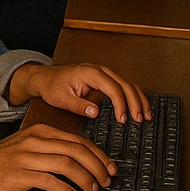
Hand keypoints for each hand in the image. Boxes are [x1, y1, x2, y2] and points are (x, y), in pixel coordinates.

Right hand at [0, 124, 116, 190]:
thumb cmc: (3, 158)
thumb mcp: (29, 144)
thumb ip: (53, 147)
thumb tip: (84, 160)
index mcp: (40, 132)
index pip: (78, 140)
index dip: (99, 155)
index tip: (110, 168)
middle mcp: (34, 141)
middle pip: (76, 151)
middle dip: (97, 167)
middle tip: (106, 181)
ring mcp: (26, 157)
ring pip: (66, 164)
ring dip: (85, 179)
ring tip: (93, 190)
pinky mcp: (19, 174)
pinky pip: (49, 181)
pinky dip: (66, 190)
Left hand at [9, 62, 150, 123]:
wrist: (44, 77)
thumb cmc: (51, 85)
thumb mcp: (62, 98)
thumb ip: (79, 106)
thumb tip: (95, 112)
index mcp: (90, 73)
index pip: (113, 88)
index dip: (121, 104)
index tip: (123, 119)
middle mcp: (100, 70)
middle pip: (126, 85)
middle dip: (136, 103)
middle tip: (139, 120)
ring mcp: (104, 73)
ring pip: (128, 84)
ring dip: (139, 100)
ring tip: (145, 116)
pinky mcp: (105, 79)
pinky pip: (124, 86)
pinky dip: (134, 97)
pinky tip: (139, 108)